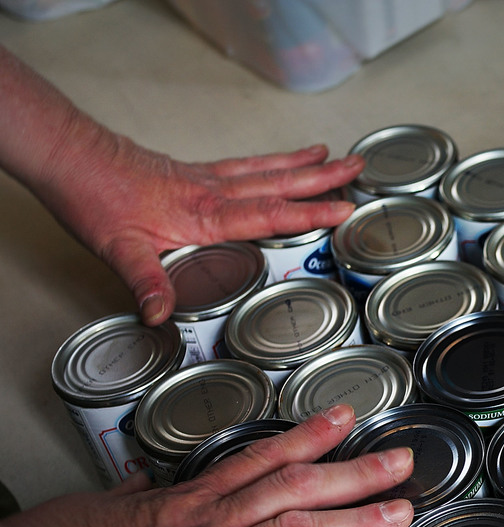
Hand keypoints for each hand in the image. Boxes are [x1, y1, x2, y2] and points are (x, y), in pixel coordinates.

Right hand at [0, 404, 412, 526]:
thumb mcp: (96, 511)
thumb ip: (132, 499)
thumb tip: (142, 484)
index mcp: (188, 504)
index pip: (261, 459)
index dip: (308, 438)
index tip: (343, 418)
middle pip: (295, 488)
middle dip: (354, 473)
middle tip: (401, 462)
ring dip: (354, 523)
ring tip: (399, 514)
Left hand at [41, 136, 363, 325]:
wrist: (70, 158)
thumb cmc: (93, 197)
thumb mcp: (117, 249)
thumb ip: (146, 282)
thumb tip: (161, 316)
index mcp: (204, 214)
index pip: (269, 213)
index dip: (309, 213)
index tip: (345, 209)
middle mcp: (212, 192)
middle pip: (278, 183)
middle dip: (322, 177)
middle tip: (358, 167)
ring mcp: (205, 179)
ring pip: (266, 170)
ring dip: (304, 165)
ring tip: (336, 157)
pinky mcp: (194, 173)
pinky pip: (245, 166)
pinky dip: (271, 162)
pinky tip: (282, 161)